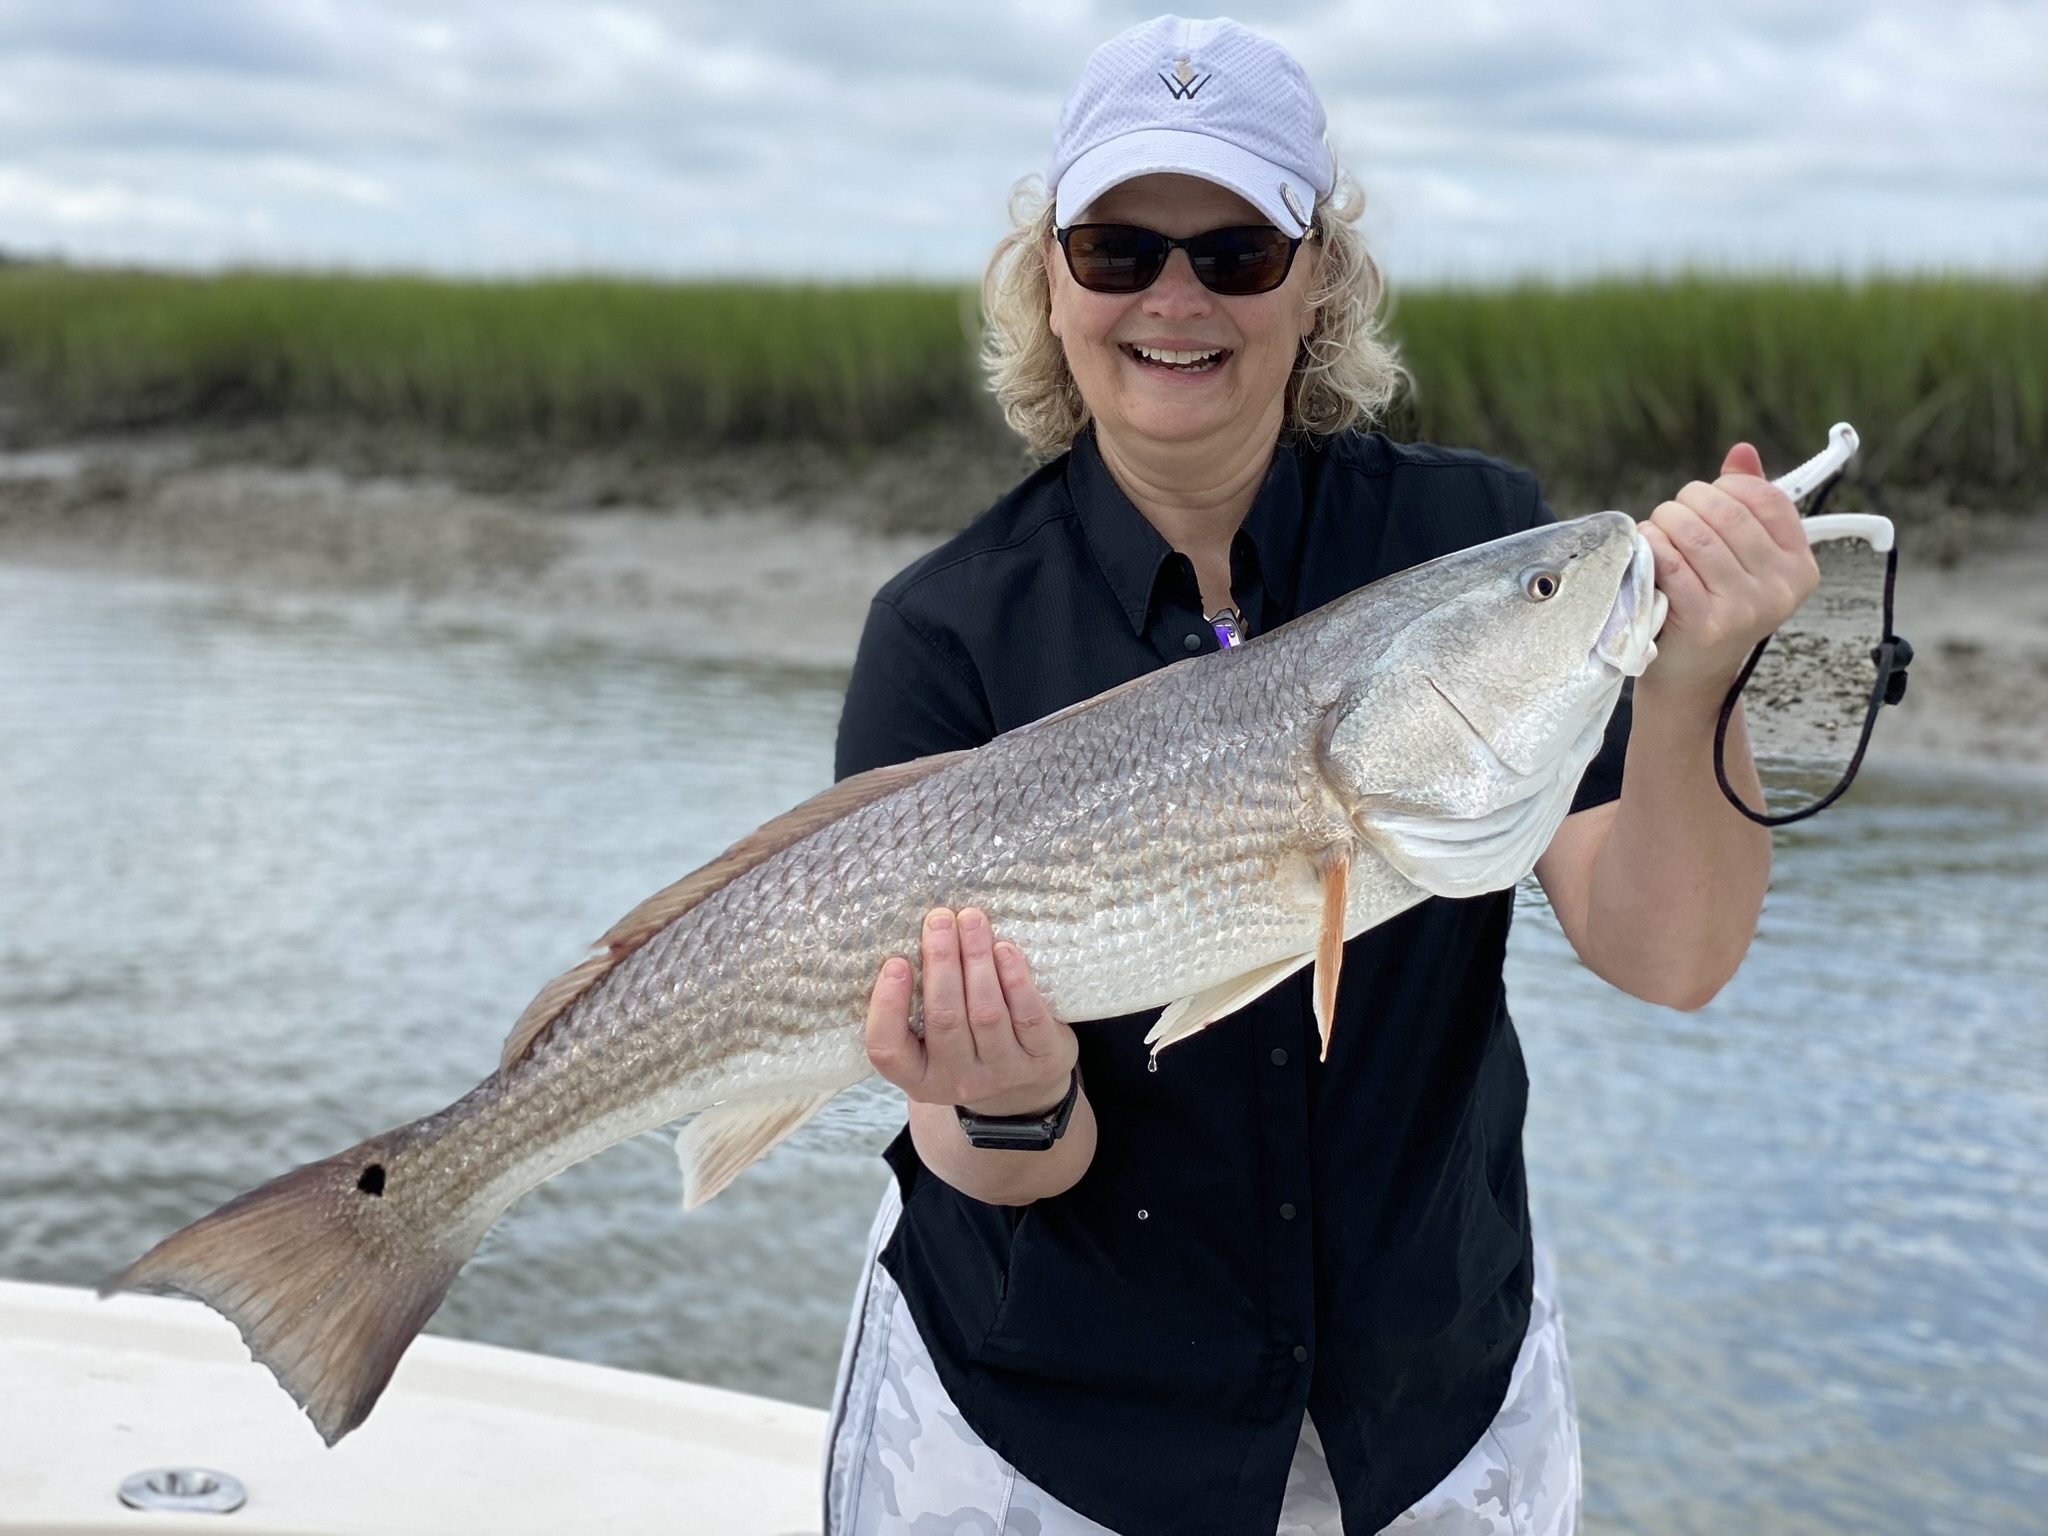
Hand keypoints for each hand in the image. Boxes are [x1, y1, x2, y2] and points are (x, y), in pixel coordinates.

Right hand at [865, 908, 1077, 1116]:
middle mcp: (957, 1081)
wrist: (1026, 1082)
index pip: (888, 1050)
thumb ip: (918, 1004)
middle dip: (941, 962)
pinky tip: (1005, 949)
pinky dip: (1015, 979)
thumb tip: (916, 937)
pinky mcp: (1041, 1059)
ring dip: (977, 960)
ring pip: (986, 1013)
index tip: (895, 962)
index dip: (887, 1007)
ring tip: (971, 920)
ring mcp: (1001, 1073)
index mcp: (918, 1076)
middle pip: (945, 1019)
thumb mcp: (932, 1043)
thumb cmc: (967, 1045)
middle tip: (939, 920)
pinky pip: (1027, 1016)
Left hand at [1639, 443, 1819, 698]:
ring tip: (1656, 532)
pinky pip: (1672, 562)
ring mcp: (1745, 607)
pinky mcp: (1706, 622)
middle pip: (1726, 512)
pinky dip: (1651, 546)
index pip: (1766, 498)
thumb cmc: (1713, 605)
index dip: (1727, 487)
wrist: (1691, 675)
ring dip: (1664, 522)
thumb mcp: (1740, 557)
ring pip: (1695, 533)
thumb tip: (1741, 452)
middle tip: (1671, 515)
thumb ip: (1746, 503)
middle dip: (1687, 503)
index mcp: (1799, 565)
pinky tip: (1646, 550)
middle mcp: (1780, 587)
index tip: (1706, 499)